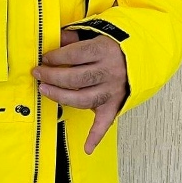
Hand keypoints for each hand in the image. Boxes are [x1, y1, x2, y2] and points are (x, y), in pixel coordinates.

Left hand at [32, 29, 127, 154]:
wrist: (143, 54)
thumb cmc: (114, 45)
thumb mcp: (95, 34)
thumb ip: (73, 39)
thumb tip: (52, 42)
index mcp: (104, 51)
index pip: (74, 55)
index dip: (55, 57)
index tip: (45, 58)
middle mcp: (109, 72)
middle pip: (75, 78)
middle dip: (52, 76)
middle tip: (39, 74)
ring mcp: (112, 90)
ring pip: (82, 99)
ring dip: (60, 97)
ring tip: (45, 90)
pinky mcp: (115, 104)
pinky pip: (105, 122)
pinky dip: (96, 136)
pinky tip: (87, 147)